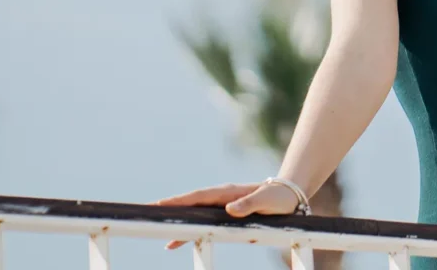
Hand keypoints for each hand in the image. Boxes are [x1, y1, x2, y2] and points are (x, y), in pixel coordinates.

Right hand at [153, 182, 299, 248]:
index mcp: (227, 192)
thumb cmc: (278, 196)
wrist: (290, 194)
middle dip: (169, 210)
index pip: (198, 196)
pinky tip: (176, 243)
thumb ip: (248, 204)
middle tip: (147, 215)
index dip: (179, 201)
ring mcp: (221, 207)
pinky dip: (188, 232)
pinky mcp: (225, 216)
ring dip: (177, 225)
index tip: (160, 205)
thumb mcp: (266, 200)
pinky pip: (202, 223)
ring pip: (194, 215)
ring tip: (161, 238)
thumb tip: (229, 210)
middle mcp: (220, 198)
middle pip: (190, 204)